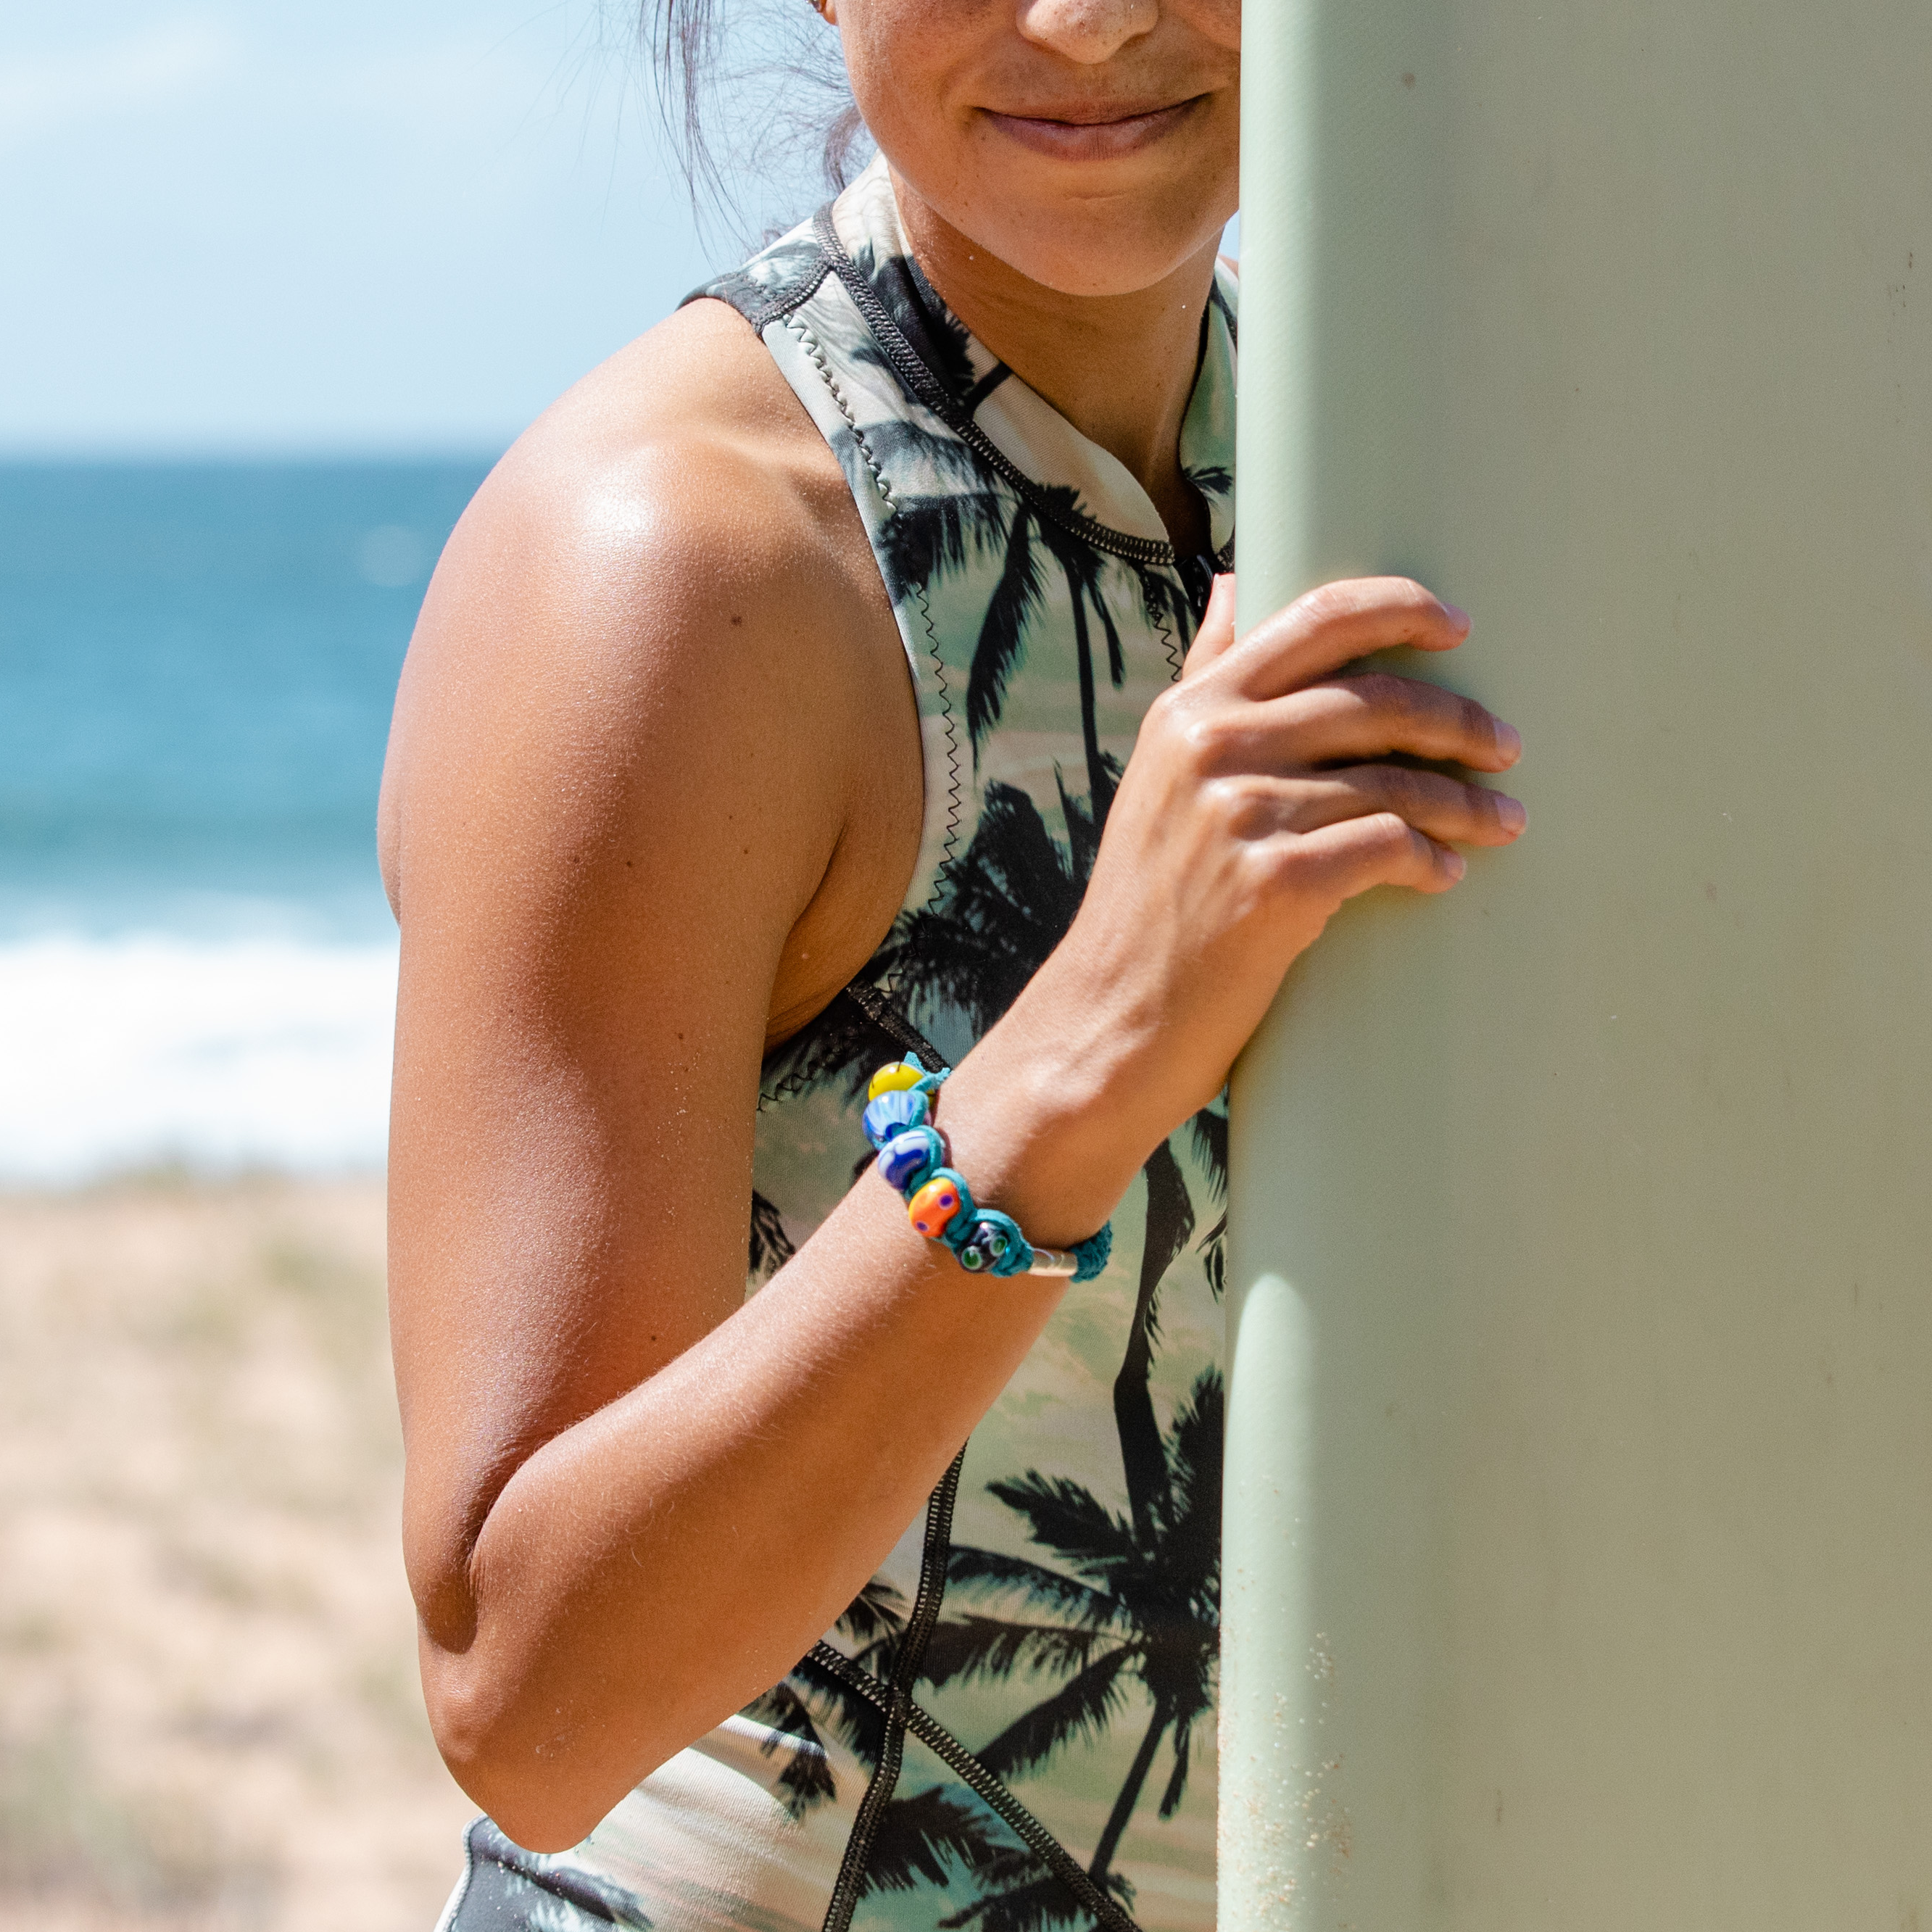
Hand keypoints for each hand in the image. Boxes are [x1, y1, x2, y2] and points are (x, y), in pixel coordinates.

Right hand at [952, 574, 1523, 1230]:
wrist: (1112, 1016)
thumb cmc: (1149, 899)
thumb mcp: (1160, 771)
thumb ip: (1204, 677)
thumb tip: (1234, 581)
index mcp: (1192, 709)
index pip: (1316, 619)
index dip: (1401, 608)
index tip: (1457, 626)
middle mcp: (1214, 747)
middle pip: (1374, 700)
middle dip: (1458, 720)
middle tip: (1504, 746)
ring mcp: (1242, 814)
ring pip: (1394, 780)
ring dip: (1465, 802)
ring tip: (1504, 820)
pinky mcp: (1274, 883)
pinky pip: (1388, 847)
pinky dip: (1431, 860)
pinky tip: (1446, 873)